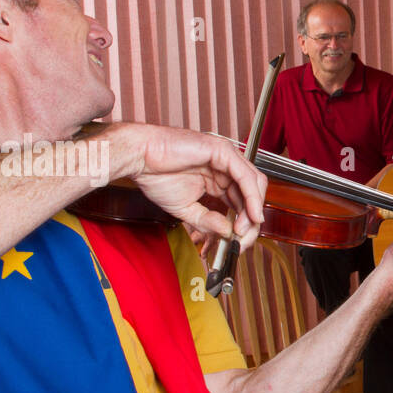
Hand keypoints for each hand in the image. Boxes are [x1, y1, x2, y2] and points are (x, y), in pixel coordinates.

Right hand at [109, 123, 265, 248]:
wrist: (139, 158)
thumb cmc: (156, 175)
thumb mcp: (186, 209)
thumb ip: (207, 222)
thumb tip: (227, 232)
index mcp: (218, 179)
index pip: (241, 202)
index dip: (244, 223)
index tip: (239, 242)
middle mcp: (225, 167)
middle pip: (252, 194)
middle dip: (251, 221)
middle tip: (243, 240)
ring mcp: (226, 157)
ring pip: (254, 184)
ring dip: (253, 210)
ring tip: (244, 230)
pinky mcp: (223, 151)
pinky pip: (245, 176)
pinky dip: (252, 197)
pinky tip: (251, 214)